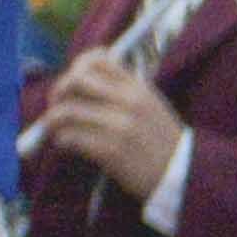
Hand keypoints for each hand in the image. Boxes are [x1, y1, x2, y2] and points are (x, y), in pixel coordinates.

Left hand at [32, 46, 189, 200]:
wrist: (182, 176)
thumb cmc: (162, 141)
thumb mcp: (150, 105)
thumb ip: (122, 90)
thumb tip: (81, 80)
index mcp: (138, 88)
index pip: (98, 60)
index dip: (77, 67)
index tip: (72, 83)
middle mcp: (128, 102)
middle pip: (75, 80)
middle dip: (58, 92)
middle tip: (56, 105)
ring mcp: (120, 126)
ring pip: (68, 111)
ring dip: (54, 120)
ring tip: (56, 128)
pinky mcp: (112, 151)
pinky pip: (72, 137)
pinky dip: (62, 139)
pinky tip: (65, 144)